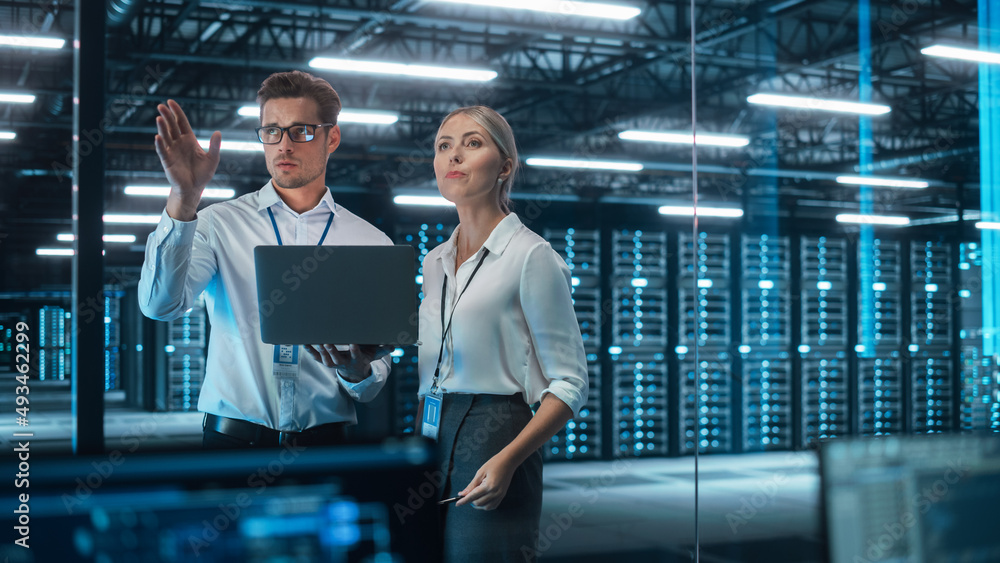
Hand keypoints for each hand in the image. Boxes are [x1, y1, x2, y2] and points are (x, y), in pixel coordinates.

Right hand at [154, 99, 221, 220]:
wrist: (194, 188)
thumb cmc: (203, 173)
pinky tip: (158, 137)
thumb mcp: (212, 159)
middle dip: (167, 116)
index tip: (170, 102)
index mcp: (189, 140)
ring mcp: (172, 151)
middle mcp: (179, 143)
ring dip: (162, 127)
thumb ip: (215, 146)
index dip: (176, 112)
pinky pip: (163, 151)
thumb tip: (218, 132)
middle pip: (172, 126)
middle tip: (161, 106)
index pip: (181, 122)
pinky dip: (160, 145)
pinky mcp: (167, 161)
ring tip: (159, 117)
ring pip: (166, 136)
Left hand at [303, 344, 390, 382]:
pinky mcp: (325, 362)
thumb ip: (383, 349)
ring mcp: (333, 363)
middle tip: (328, 343)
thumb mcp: (375, 354)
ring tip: (316, 342)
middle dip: (332, 351)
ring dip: (320, 352)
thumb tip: (394, 345)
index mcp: (355, 360)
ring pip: (325, 359)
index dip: (354, 350)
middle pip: (336, 358)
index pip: (355, 355)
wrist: (354, 370)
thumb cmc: (365, 357)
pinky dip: (310, 351)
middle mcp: (343, 363)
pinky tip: (304, 342)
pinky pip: (316, 357)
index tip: (353, 343)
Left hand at [455, 453, 516, 510]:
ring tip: (475, 496)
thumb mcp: (480, 472)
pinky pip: (493, 506)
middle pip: (479, 503)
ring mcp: (500, 495)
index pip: (473, 497)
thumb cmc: (494, 464)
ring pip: (486, 507)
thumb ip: (471, 485)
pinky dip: (486, 505)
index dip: (464, 501)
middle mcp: (495, 493)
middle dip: (471, 501)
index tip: (457, 503)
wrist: (508, 461)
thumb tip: (463, 494)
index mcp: (489, 486)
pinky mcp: (502, 495)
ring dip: (478, 504)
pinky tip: (483, 499)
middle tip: (467, 494)